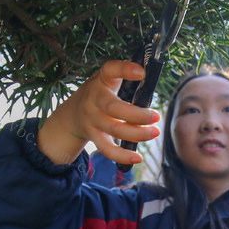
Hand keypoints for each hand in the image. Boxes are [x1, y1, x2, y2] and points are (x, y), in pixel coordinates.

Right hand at [39, 60, 160, 165]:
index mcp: (101, 80)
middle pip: (114, 108)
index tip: (143, 73)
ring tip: (154, 132)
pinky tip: (137, 157)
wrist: (72, 114)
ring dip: (137, 134)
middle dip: (137, 115)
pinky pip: (107, 149)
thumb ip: (126, 76)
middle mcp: (94, 100)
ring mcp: (93, 120)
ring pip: (114, 130)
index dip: (125, 70)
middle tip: (156, 117)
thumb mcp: (108, 79)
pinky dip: (122, 156)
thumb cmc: (100, 93)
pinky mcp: (94, 136)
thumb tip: (152, 74)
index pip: (110, 70)